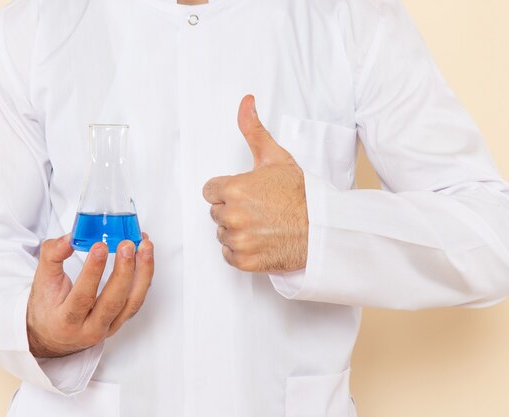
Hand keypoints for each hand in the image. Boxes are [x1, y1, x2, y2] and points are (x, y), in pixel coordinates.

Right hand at [27, 233, 153, 357]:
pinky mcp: (120, 321)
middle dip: (124, 271)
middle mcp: (90, 329)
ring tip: (145, 247)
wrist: (53, 335)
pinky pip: (137, 300)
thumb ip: (52, 255)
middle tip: (127, 245)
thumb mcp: (41, 280)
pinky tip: (145, 257)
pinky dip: (144, 277)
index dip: (93, 271)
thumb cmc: (47, 307)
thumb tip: (70, 238)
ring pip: (132, 302)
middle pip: (113, 302)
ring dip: (143, 272)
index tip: (100, 246)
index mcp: (66, 320)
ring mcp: (108, 327)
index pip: (82, 297)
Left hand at [202, 95, 307, 272]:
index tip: (246, 194)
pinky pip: (229, 256)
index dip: (227, 191)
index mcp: (233, 189)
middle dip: (232, 211)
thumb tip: (245, 102)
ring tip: (262, 225)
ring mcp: (239, 241)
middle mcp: (232, 216)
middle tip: (259, 209)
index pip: (210, 191)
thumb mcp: (276, 158)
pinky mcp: (245, 261)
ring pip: (223, 234)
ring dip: (237, 232)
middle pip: (216, 213)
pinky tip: (261, 241)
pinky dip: (242, 252)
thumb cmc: (301, 193)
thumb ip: (253, 131)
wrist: (324, 227)